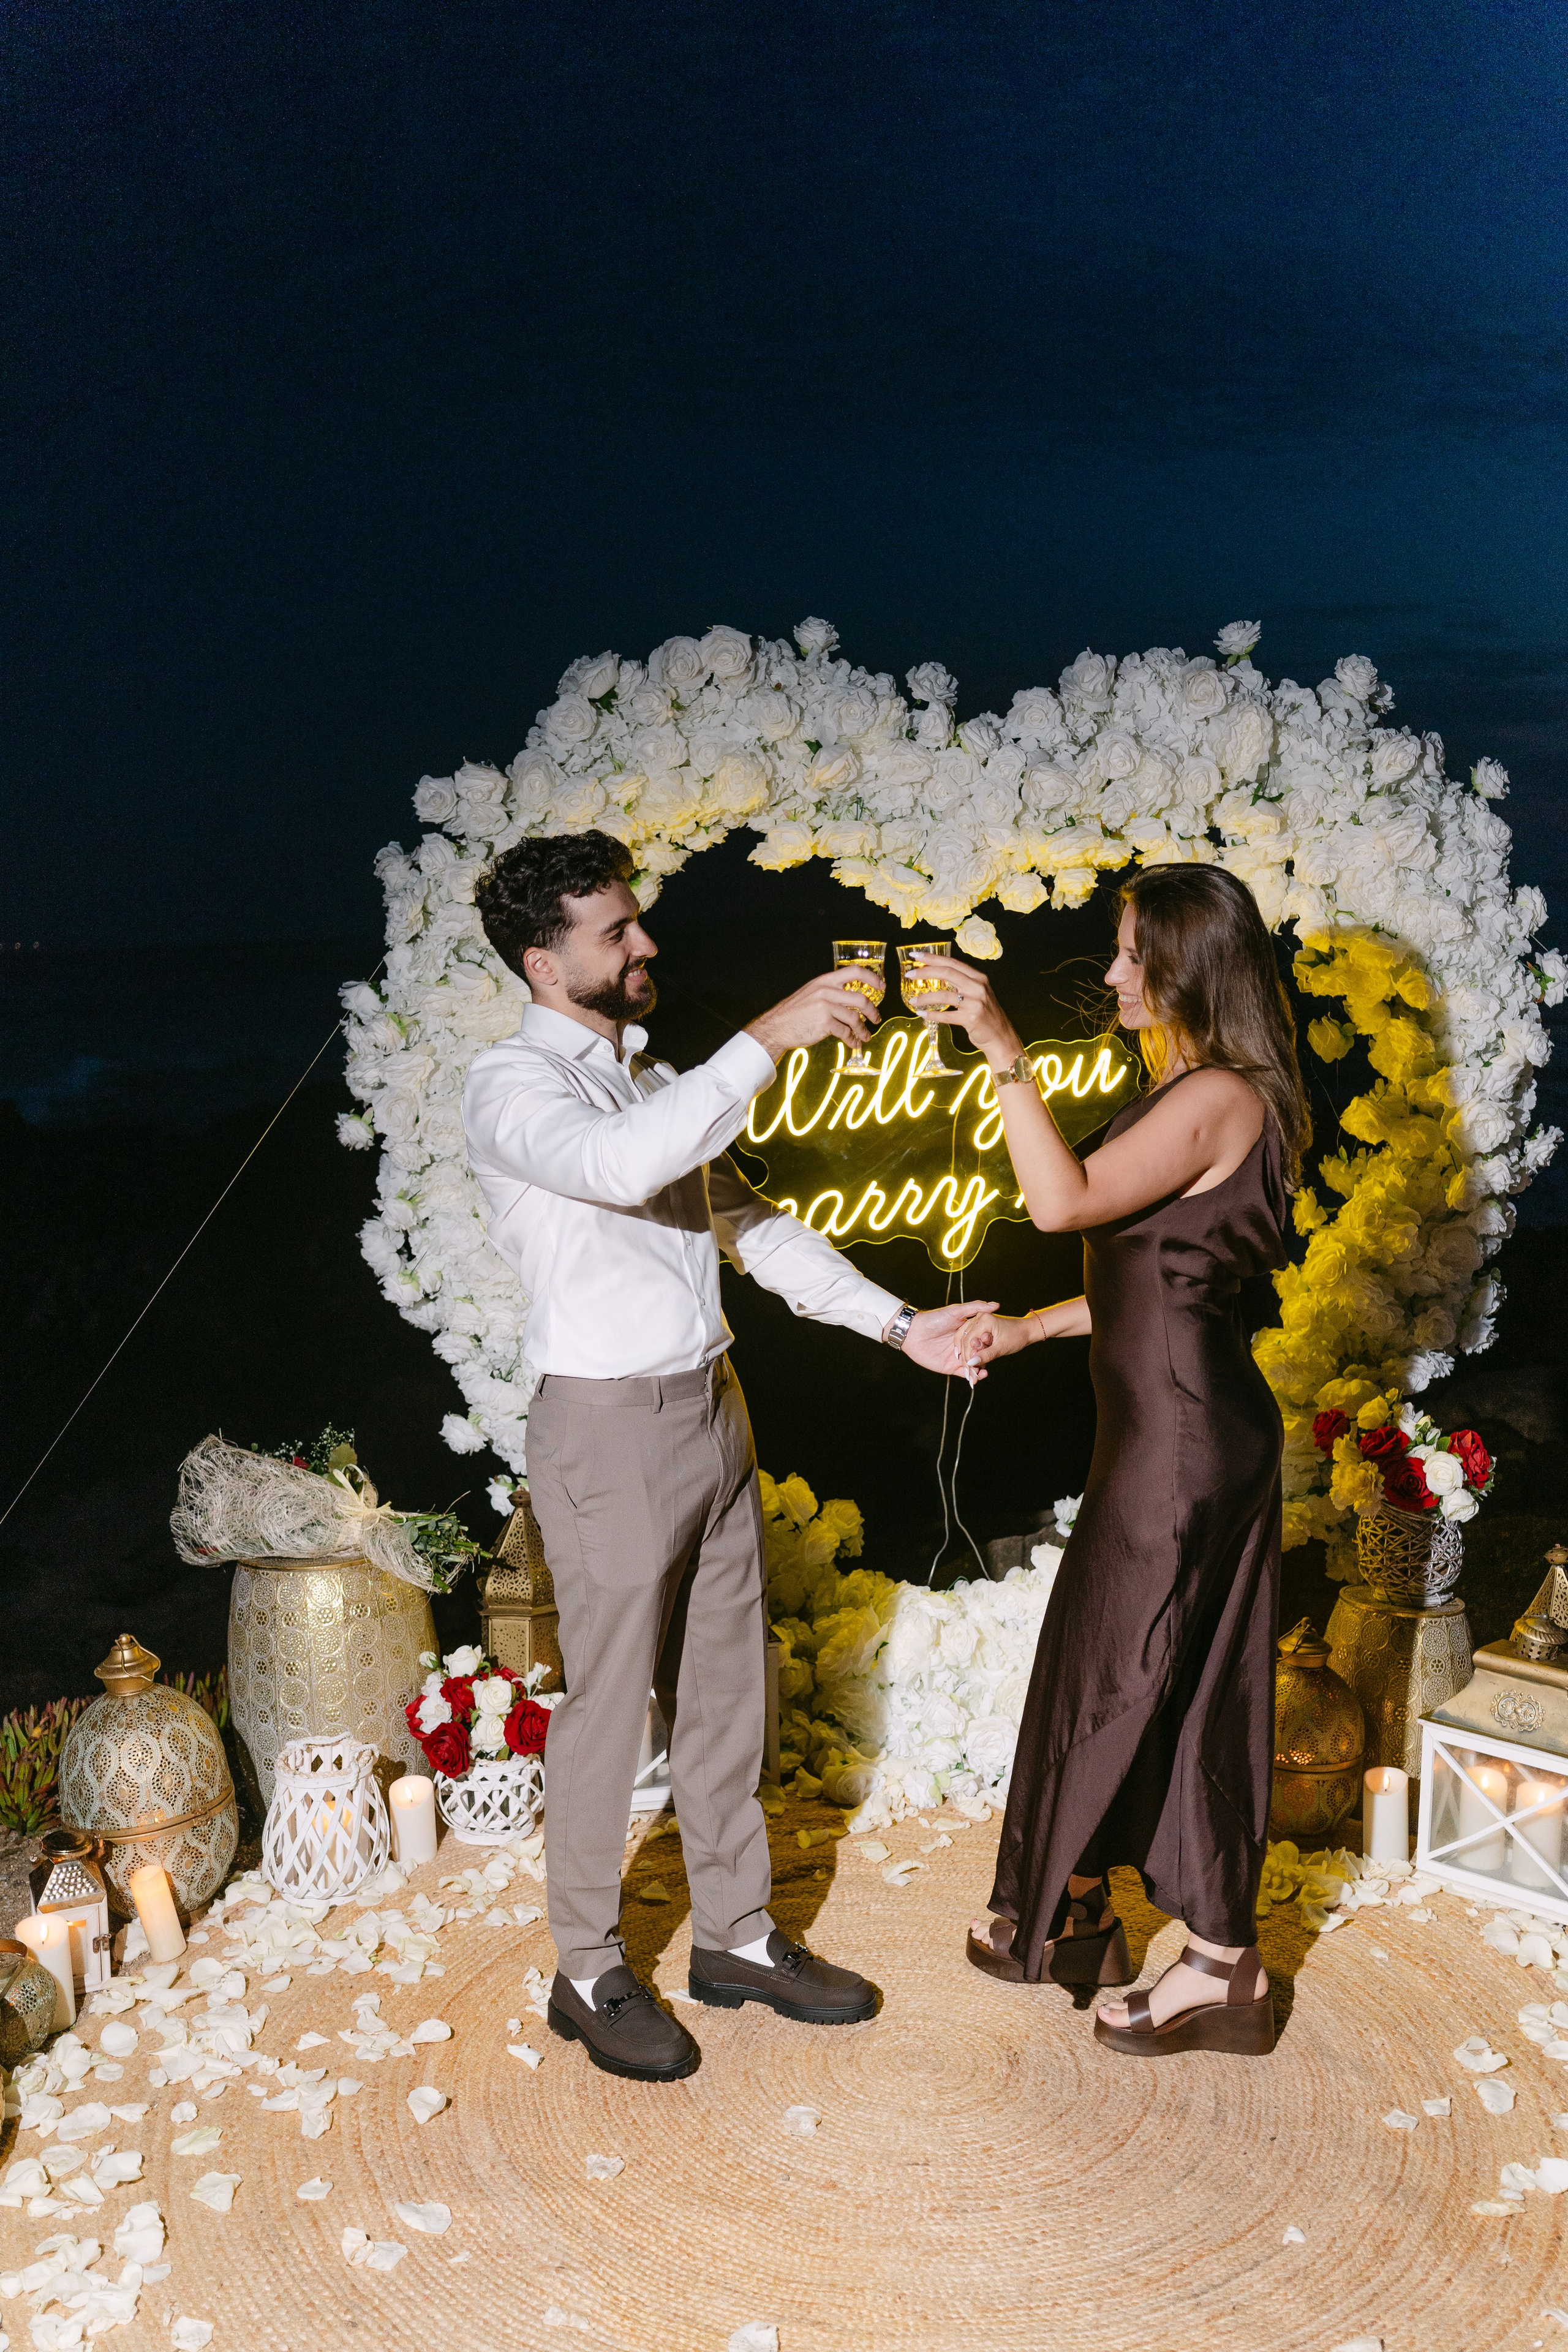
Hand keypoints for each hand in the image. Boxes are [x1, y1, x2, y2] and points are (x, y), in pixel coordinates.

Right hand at [746, 970, 882, 1061]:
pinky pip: (846, 1032)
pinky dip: (852, 1039)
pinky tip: (853, 1043)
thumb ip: (830, 992)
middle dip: (872, 1011)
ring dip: (863, 1029)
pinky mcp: (825, 1023)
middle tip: (876, 1018)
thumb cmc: (795, 1012)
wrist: (777, 1026)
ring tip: (865, 1036)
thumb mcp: (812, 992)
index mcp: (825, 981)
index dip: (872, 978)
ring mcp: (826, 1007)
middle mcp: (827, 991)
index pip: (855, 971)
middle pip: (860, 999)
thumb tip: (851, 998)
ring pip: (855, 1018)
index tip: (882, 986)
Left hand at [894, 1299, 999, 1377]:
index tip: (995, 1344)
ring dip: (979, 1370)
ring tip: (984, 1372)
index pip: (981, 1340)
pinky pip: (963, 1373)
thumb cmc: (934, 1319)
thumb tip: (995, 1305)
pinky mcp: (949, 1367)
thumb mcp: (956, 1311)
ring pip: (973, 1365)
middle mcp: (963, 1345)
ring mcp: (957, 1357)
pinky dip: (971, 1377)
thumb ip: (975, 1307)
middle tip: (989, 1359)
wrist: (913, 1332)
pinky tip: (976, 1377)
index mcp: (966, 1333)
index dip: (988, 1343)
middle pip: (979, 1353)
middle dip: (985, 1358)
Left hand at [912, 954, 1022, 1065]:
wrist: (1000, 1035)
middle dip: (925, 972)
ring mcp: (975, 1003)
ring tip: (912, 1000)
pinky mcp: (970, 1019)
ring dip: (925, 997)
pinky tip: (922, 1014)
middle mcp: (978, 987)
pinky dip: (932, 1015)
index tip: (916, 956)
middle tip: (909, 975)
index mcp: (978, 978)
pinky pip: (946, 1015)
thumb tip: (936, 974)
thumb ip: (962, 983)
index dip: (933, 958)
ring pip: (944, 995)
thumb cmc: (985, 1014)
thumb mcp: (977, 993)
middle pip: (947, 973)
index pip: (952, 963)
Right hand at [958, 1310, 1038, 1369]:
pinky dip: (972, 1352)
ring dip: (968, 1356)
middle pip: (965, 1341)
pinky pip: (970, 1340)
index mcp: (984, 1319)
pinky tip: (975, 1363)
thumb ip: (986, 1355)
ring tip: (972, 1370)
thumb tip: (972, 1363)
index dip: (968, 1357)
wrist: (1025, 1331)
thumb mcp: (1001, 1348)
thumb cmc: (1017, 1336)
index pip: (968, 1340)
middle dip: (967, 1358)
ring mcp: (977, 1322)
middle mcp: (978, 1318)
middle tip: (970, 1373)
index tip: (970, 1370)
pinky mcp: (978, 1327)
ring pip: (965, 1341)